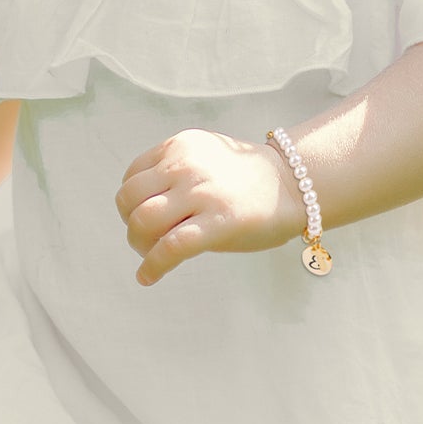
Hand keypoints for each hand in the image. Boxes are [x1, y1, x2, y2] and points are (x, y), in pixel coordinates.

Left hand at [115, 130, 299, 285]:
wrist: (293, 185)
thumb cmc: (245, 178)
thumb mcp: (203, 156)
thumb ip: (172, 171)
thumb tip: (136, 208)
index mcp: (181, 146)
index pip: (132, 176)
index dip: (130, 203)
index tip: (142, 218)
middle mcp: (187, 164)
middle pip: (129, 198)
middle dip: (130, 223)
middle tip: (146, 238)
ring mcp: (203, 192)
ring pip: (143, 221)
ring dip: (138, 244)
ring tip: (150, 256)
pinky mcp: (219, 222)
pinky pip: (171, 247)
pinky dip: (152, 266)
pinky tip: (147, 277)